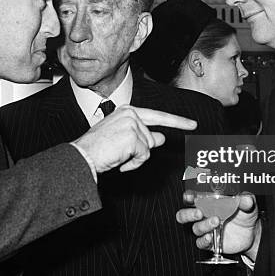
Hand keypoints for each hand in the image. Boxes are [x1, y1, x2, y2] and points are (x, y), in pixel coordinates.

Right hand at [73, 105, 196, 172]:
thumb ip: (142, 136)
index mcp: (126, 111)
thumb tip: (160, 137)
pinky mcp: (133, 137)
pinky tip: (119, 162)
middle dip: (141, 152)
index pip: (157, 116)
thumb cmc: (97, 149)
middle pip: (152, 138)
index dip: (177, 121)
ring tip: (117, 157)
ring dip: (135, 158)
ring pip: (148, 148)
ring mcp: (132, 124)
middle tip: (123, 154)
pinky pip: (144, 156)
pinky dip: (133, 164)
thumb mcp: (123, 140)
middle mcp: (130, 113)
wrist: (82, 156)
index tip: (193, 124)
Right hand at [176, 191, 260, 259]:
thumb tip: (246, 199)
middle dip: (188, 214)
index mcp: (207, 202)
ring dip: (203, 225)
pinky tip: (210, 237)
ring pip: (195, 228)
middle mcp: (203, 215)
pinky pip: (200, 242)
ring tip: (216, 221)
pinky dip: (204, 240)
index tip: (191, 197)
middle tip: (199, 213)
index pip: (191, 198)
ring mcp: (205, 229)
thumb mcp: (247, 204)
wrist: (252, 233)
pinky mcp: (209, 242)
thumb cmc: (244, 214)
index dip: (188, 197)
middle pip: (184, 214)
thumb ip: (246, 200)